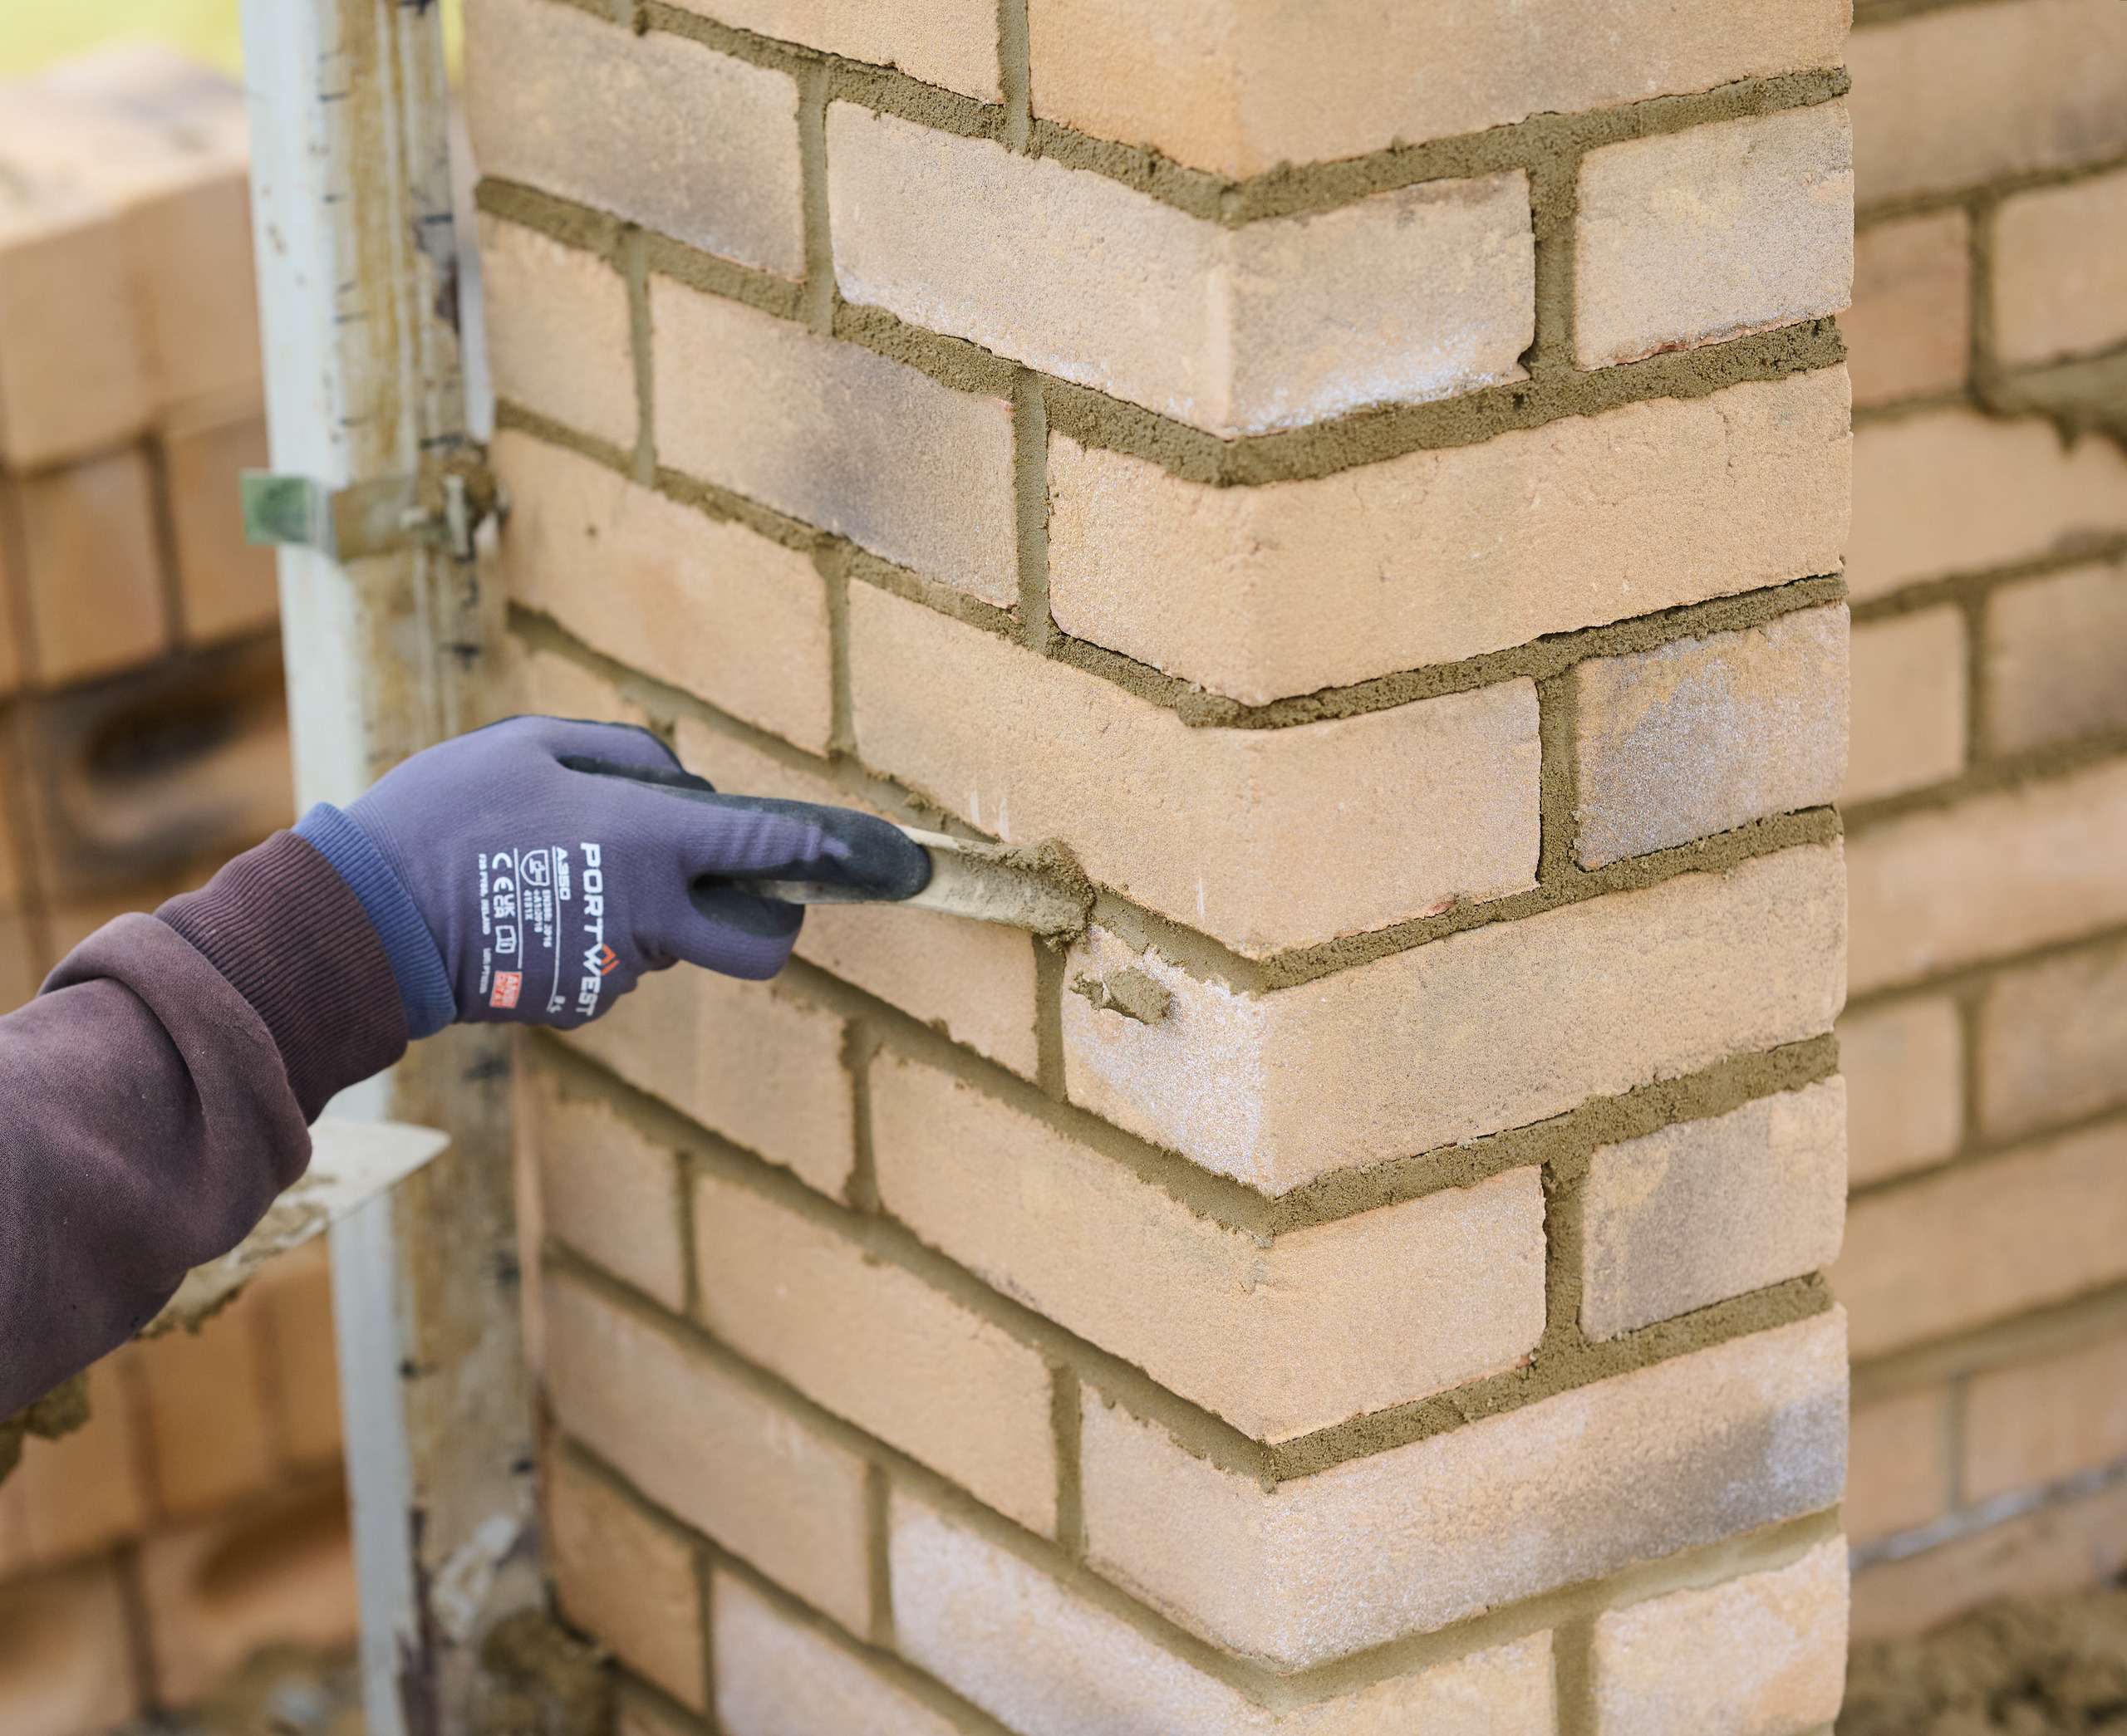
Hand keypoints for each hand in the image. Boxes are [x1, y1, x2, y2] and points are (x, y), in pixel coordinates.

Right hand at [301, 716, 926, 1029]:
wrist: (364, 919)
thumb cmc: (446, 813)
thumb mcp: (533, 743)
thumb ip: (631, 758)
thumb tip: (689, 790)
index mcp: (652, 843)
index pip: (774, 850)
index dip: (840, 853)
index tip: (893, 860)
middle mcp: (652, 916)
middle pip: (761, 942)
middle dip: (764, 918)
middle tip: (718, 880)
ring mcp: (617, 969)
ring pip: (675, 945)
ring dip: (652, 911)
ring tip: (559, 867)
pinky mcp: (580, 1002)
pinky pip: (619, 963)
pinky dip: (599, 936)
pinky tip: (532, 905)